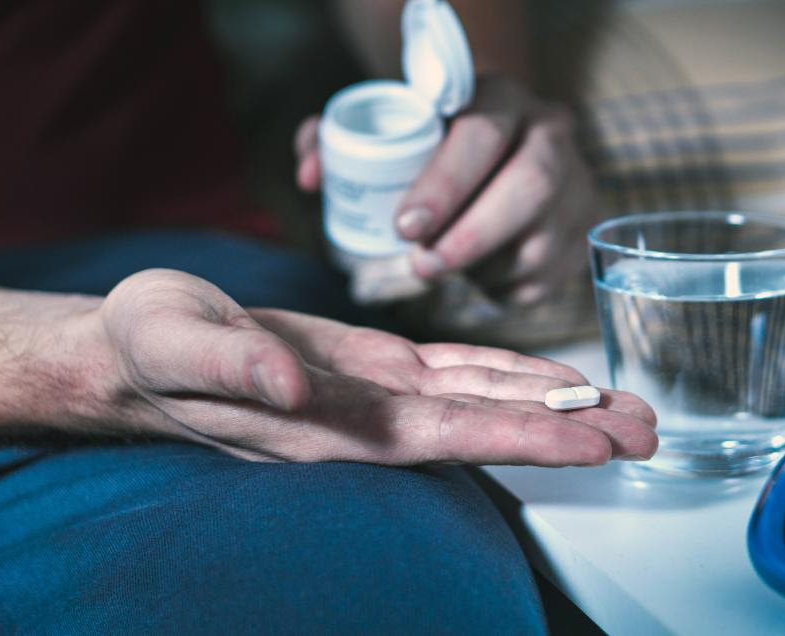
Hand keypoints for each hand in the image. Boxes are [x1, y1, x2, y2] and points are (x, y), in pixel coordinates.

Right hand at [92, 269, 656, 465]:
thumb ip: (232, 364)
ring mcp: (376, 393)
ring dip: (558, 403)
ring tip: (626, 409)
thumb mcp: (172, 339)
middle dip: (570, 430)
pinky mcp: (374, 365)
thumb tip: (293, 383)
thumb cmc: (146, 345)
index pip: (445, 435)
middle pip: (488, 425)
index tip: (593, 444)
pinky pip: (456, 371)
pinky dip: (510, 372)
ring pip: (485, 398)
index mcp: (330, 423)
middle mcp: (368, 418)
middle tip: (650, 431)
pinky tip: (554, 378)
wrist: (133, 348)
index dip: (522, 437)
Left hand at [295, 76, 597, 304]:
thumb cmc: (427, 140)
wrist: (493, 140)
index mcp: (500, 96)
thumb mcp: (384, 126)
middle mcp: (551, 131)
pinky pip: (552, 273)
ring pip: (546, 237)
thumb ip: (335, 140)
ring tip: (443, 271)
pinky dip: (509, 289)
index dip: (445, 184)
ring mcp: (577, 181)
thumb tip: (311, 175)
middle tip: (421, 265)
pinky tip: (479, 279)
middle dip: (472, 235)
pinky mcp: (584, 228)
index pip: (482, 135)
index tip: (403, 227)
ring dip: (488, 267)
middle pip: (530, 185)